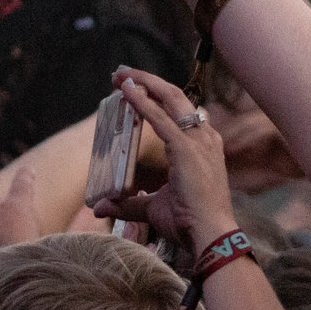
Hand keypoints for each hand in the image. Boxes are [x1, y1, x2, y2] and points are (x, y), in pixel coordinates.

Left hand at [98, 68, 237, 255]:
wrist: (210, 236)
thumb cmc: (189, 224)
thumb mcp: (153, 208)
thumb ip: (128, 203)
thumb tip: (100, 207)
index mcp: (202, 146)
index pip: (178, 111)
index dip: (155, 95)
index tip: (133, 87)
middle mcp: (204, 138)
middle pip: (175, 96)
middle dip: (147, 81)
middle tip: (120, 73)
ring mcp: (198, 141)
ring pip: (170, 98)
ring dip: (143, 83)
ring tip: (120, 75)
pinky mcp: (186, 149)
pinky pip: (160, 119)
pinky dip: (142, 102)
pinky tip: (126, 91)